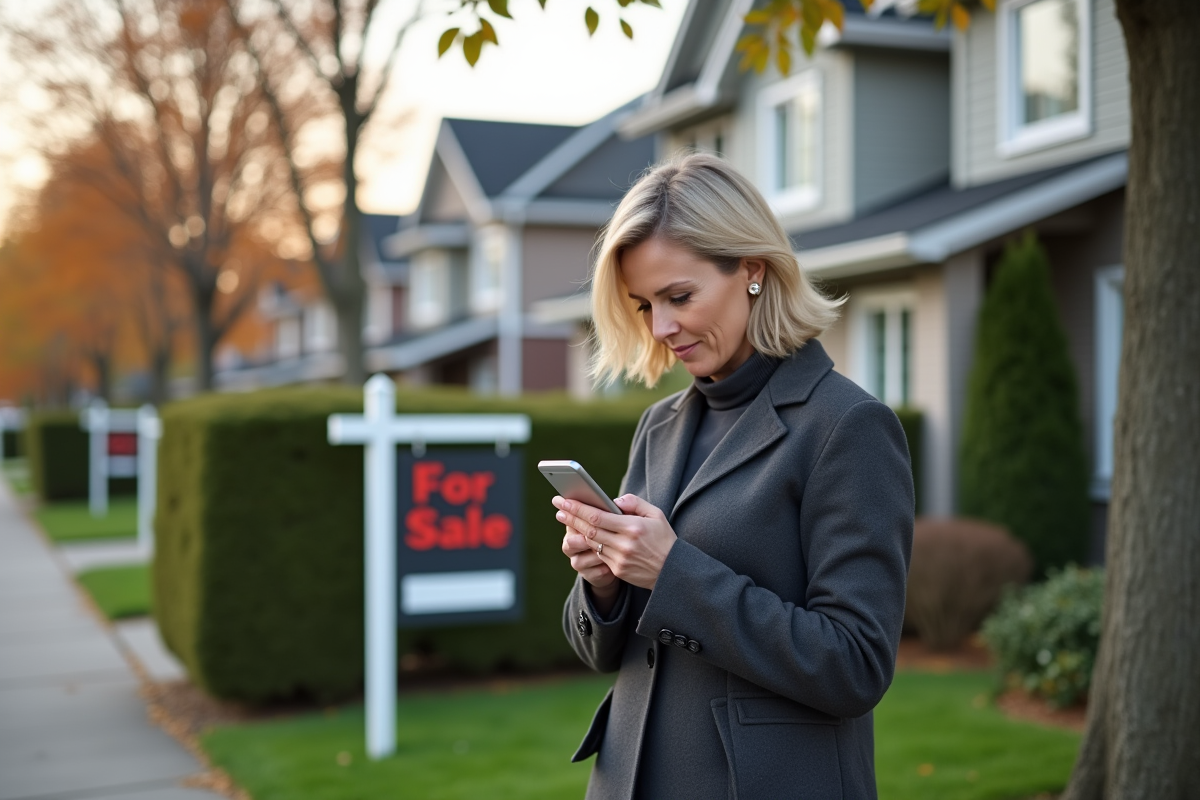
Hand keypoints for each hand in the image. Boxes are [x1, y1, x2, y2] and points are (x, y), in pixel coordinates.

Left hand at [554, 494, 677, 590]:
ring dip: (576, 530)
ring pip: (591, 542)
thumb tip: (613, 500)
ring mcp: (619, 559)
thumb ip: (635, 503)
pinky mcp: (618, 570)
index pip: (597, 516)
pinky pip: (599, 554)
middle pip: (589, 529)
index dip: (578, 508)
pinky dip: (590, 543)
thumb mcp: (656, 515)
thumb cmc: (664, 539)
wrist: (673, 572)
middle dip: (571, 517)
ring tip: (566, 518)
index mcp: (633, 527)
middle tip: (558, 507)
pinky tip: (583, 534)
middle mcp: (624, 544)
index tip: (564, 500)